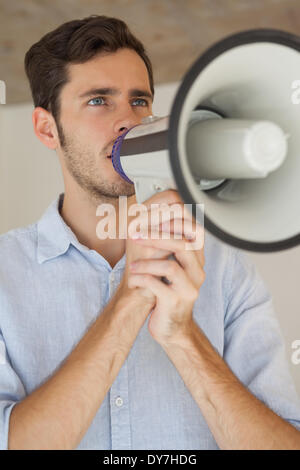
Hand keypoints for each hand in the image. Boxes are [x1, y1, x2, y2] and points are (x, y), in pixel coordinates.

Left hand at [126, 190, 205, 345]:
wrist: (170, 327)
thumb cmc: (166, 291)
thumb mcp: (168, 264)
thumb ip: (166, 242)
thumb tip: (150, 212)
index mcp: (196, 259)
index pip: (194, 230)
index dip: (172, 221)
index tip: (149, 217)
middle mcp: (197, 272)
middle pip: (183, 244)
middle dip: (155, 236)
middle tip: (134, 234)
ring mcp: (189, 288)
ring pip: (170, 267)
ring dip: (146, 262)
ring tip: (133, 265)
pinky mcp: (176, 303)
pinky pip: (158, 286)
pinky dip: (142, 279)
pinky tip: (134, 279)